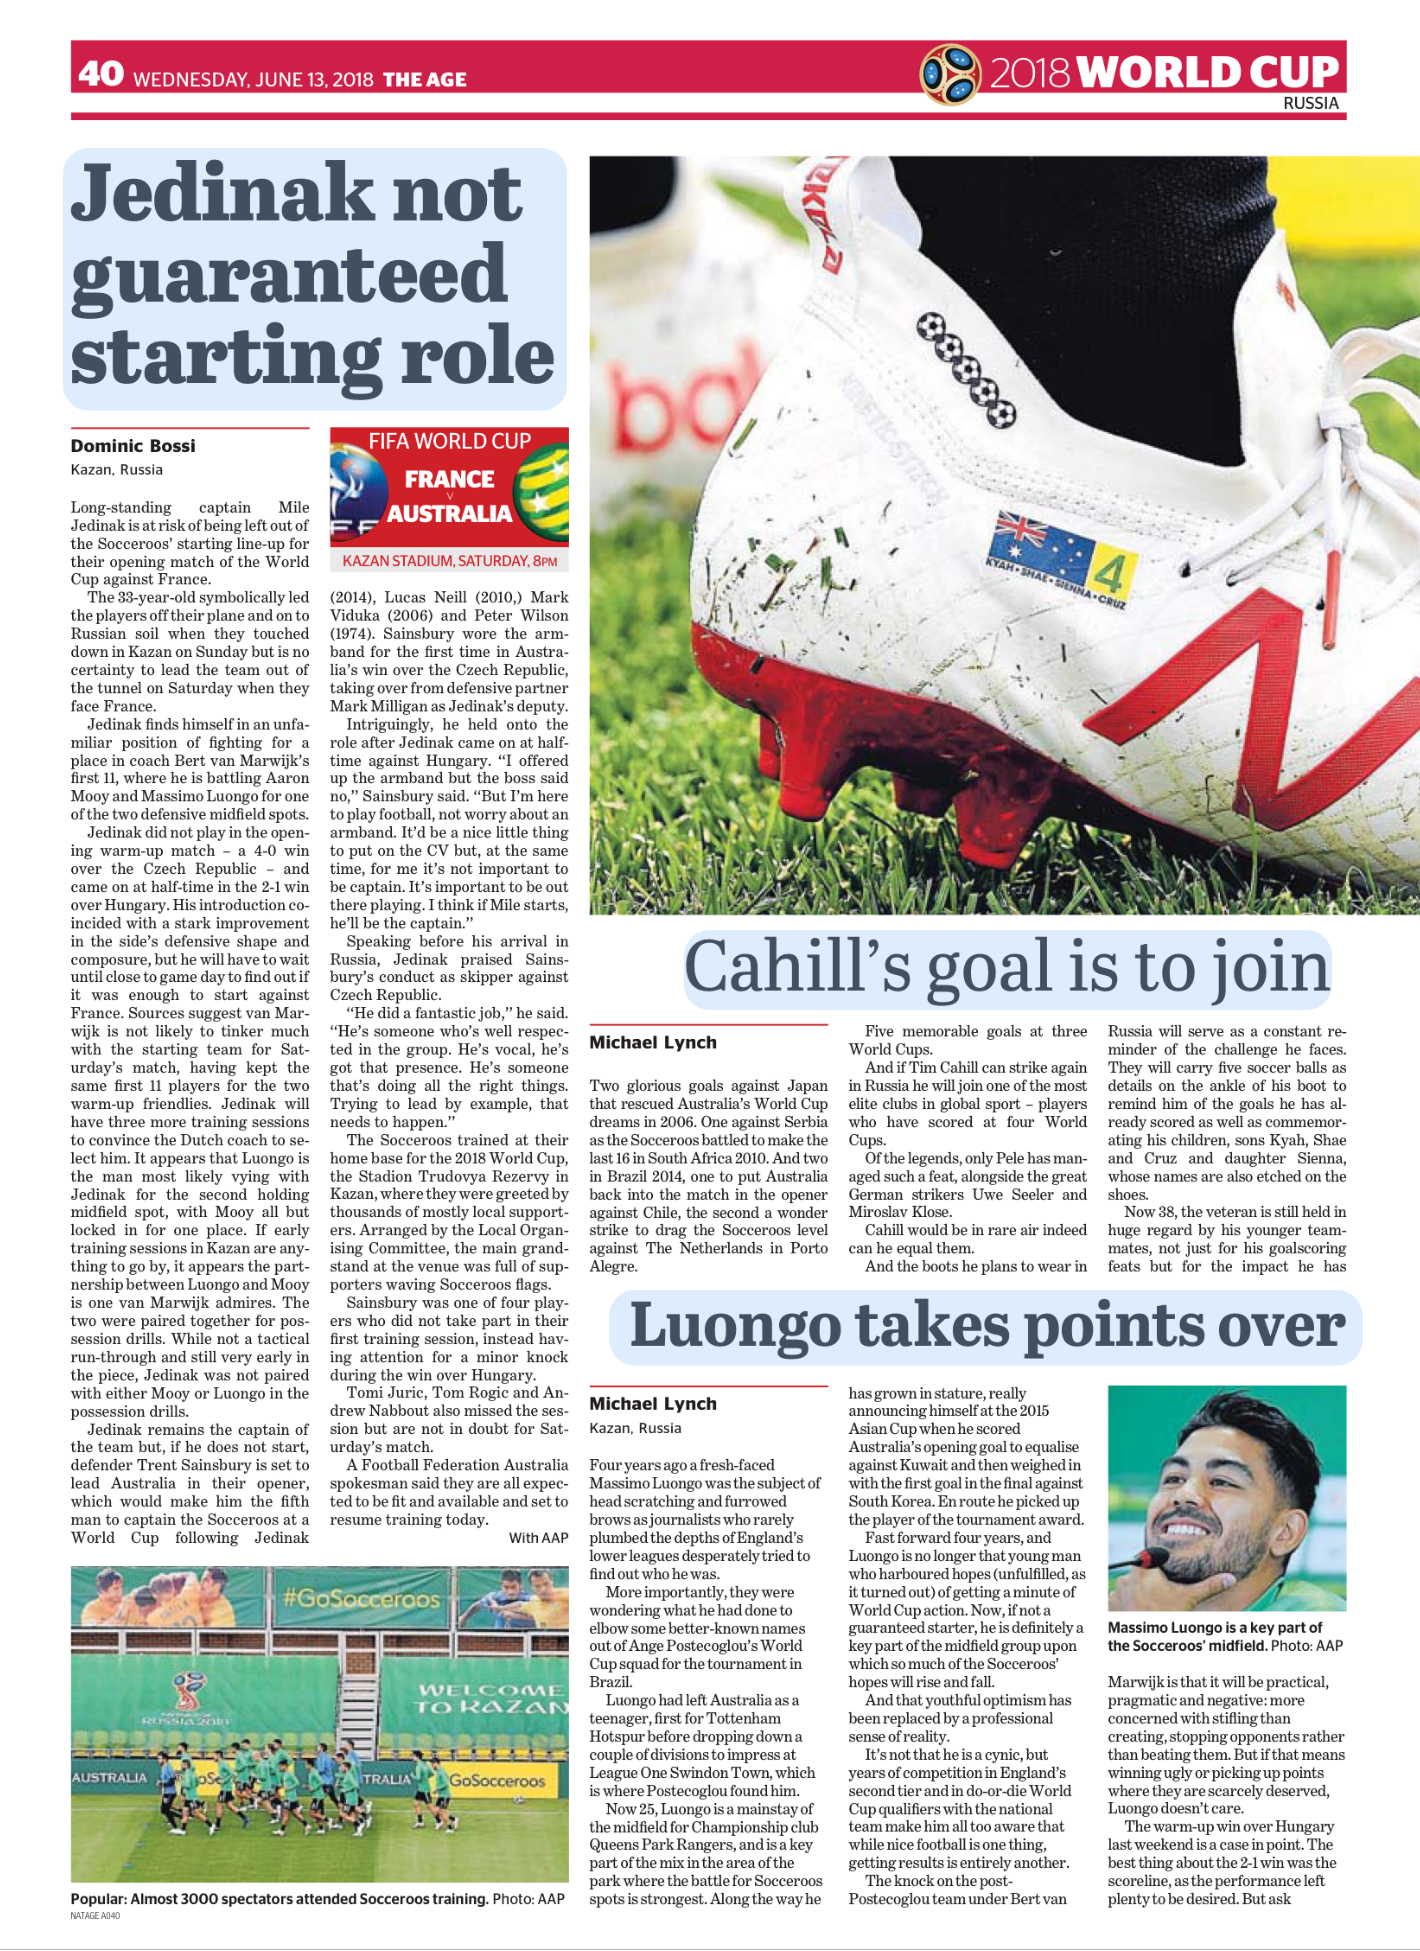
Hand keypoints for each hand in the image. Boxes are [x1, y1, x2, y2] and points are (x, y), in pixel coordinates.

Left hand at [1108, 1568, 1236, 1610]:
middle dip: (1151, 1583)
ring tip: (1150, 1607)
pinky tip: (1138, 1612)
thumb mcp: (1188, 1599)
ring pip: (1130, 1585)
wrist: (1144, 1642)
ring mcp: (1117, 1589)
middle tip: (1161, 1597)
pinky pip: (1119, 1597)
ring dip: (1138, 1593)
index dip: (1161, 1565)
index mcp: (1146, 1569)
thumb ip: (1209, 1586)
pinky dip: (1127, 1603)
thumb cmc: (1166, 1617)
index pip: (1153, 1557)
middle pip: (1142, 1572)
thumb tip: (1230, 1578)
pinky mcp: (1110, 1602)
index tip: (1167, 1575)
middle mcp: (1128, 1576)